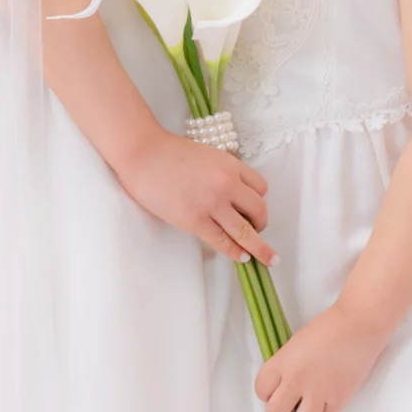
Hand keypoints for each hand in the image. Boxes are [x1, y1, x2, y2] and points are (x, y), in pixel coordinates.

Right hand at [118, 130, 273, 266]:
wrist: (143, 154)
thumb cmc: (168, 152)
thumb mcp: (207, 155)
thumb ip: (222, 173)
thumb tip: (230, 196)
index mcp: (231, 165)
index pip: (260, 188)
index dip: (259, 201)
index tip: (253, 210)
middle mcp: (227, 184)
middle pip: (259, 210)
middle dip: (262, 224)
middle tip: (258, 231)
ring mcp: (212, 203)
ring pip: (246, 231)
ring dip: (259, 247)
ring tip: (268, 258)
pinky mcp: (194, 220)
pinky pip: (222, 241)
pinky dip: (235, 252)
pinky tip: (242, 258)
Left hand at [254, 302, 386, 411]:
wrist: (358, 326)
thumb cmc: (327, 328)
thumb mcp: (295, 344)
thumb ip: (286, 366)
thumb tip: (283, 387)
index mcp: (283, 362)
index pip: (261, 390)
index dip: (265, 394)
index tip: (273, 394)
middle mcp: (296, 380)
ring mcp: (318, 393)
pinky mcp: (339, 400)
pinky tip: (323, 406)